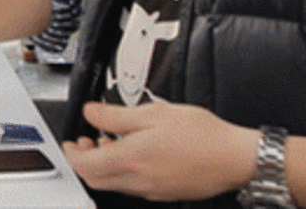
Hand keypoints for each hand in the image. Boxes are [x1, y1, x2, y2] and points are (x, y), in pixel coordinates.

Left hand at [63, 101, 256, 201]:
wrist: (234, 158)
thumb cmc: (202, 135)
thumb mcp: (153, 113)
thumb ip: (116, 115)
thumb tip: (91, 113)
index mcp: (130, 159)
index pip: (84, 164)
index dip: (71, 153)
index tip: (70, 142)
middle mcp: (137, 180)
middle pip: (94, 178)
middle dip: (83, 161)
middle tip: (85, 142)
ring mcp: (150, 190)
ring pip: (112, 184)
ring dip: (103, 166)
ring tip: (109, 144)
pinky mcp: (163, 192)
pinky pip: (132, 186)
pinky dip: (122, 172)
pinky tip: (133, 154)